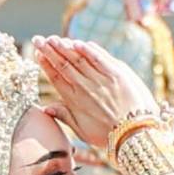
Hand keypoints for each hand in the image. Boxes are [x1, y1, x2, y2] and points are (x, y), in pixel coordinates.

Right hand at [34, 36, 161, 146]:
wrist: (135, 136)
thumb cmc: (109, 136)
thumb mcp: (83, 132)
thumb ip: (64, 117)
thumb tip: (45, 109)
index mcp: (74, 101)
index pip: (56, 78)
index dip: (45, 64)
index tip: (37, 54)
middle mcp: (85, 89)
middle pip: (63, 65)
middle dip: (49, 51)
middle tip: (37, 39)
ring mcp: (101, 81)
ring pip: (78, 59)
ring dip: (64, 47)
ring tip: (53, 38)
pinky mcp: (117, 75)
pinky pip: (99, 59)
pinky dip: (88, 50)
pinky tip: (77, 42)